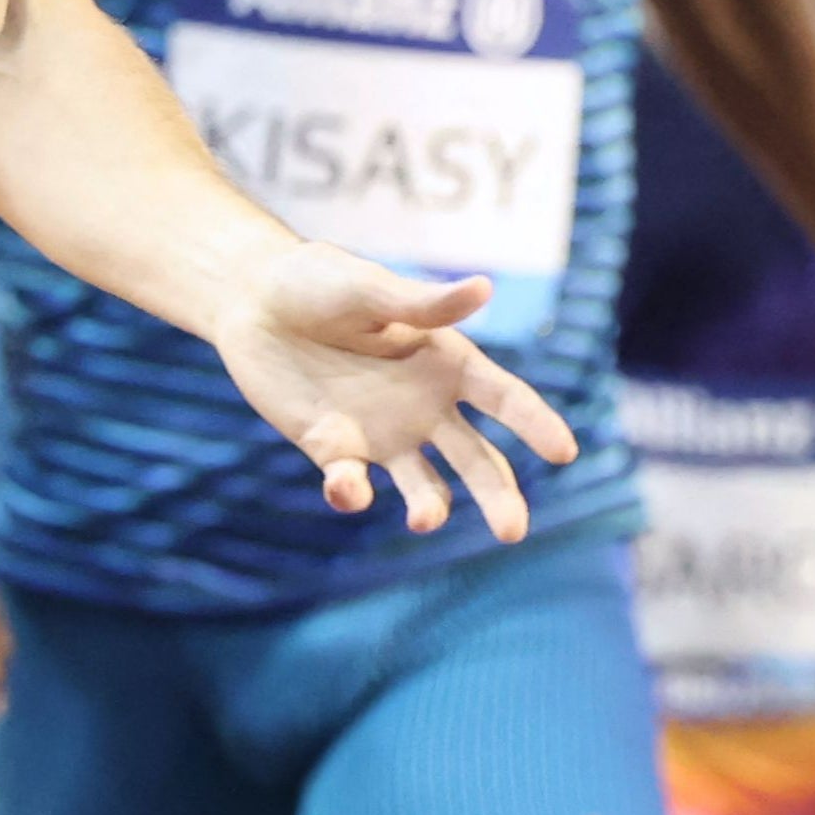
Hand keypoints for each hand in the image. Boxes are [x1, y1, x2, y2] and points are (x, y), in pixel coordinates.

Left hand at [208, 243, 578, 539]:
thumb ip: (420, 303)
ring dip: (430, 506)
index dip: (536, 423)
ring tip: (425, 520)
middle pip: (476, 460)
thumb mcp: (367, 288)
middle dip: (498, 495)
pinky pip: (351, 481)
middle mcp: (425, 406)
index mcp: (446, 362)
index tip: (563, 451)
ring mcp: (382, 433)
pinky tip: (346, 484)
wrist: (251, 301)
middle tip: (513, 531)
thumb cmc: (318, 283)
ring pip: (424, 486)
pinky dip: (350, 490)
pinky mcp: (334, 448)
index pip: (505, 397)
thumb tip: (483, 288)